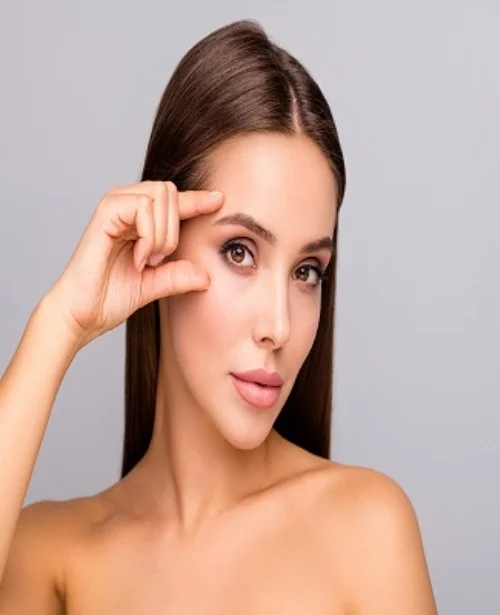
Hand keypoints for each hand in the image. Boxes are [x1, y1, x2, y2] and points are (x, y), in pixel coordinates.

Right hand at [45, 180, 223, 348]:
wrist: (83, 314)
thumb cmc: (109, 298)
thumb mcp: (154, 285)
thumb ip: (178, 275)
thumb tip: (208, 276)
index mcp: (137, 219)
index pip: (173, 201)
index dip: (197, 200)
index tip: (219, 200)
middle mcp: (125, 206)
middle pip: (171, 192)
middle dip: (175, 229)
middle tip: (160, 260)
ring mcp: (114, 206)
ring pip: (161, 196)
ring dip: (163, 234)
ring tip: (148, 260)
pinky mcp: (105, 212)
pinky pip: (143, 206)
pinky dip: (149, 235)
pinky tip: (140, 257)